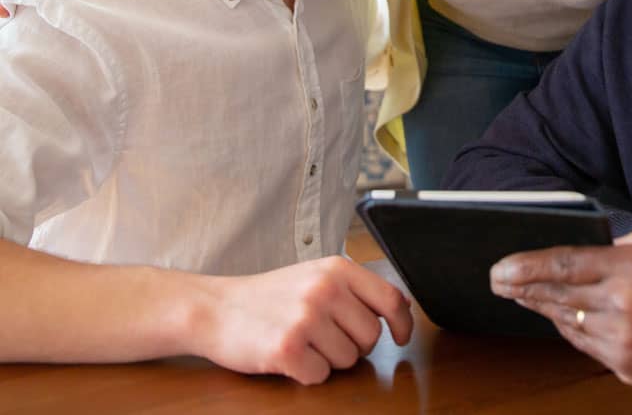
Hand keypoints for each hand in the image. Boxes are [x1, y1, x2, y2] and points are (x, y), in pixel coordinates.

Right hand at [189, 256, 412, 384]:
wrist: (216, 308)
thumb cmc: (270, 296)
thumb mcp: (315, 276)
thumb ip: (354, 288)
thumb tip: (399, 307)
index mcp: (337, 268)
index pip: (390, 299)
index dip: (403, 323)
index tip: (402, 337)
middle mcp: (325, 289)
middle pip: (371, 337)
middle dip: (354, 345)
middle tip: (324, 337)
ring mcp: (306, 318)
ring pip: (348, 360)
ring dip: (328, 359)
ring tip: (303, 341)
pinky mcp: (287, 348)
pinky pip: (320, 376)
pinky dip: (307, 373)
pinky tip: (289, 355)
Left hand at [491, 236, 631, 395]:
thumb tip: (598, 248)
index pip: (565, 263)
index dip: (526, 265)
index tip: (500, 266)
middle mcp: (623, 306)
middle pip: (557, 294)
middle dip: (521, 287)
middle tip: (496, 281)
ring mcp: (624, 342)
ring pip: (568, 321)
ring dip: (541, 307)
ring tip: (522, 296)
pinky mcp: (628, 368)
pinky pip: (587, 345)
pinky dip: (569, 328)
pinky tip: (558, 317)